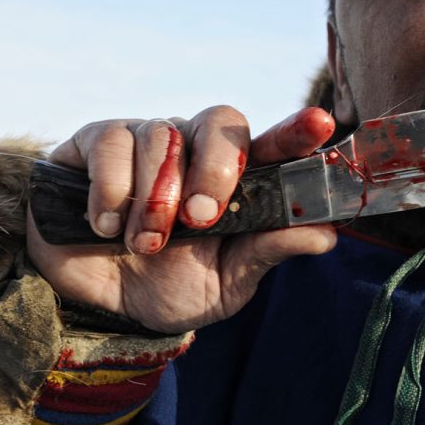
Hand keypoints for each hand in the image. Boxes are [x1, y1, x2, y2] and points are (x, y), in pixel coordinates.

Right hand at [25, 106, 338, 332]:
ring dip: (154, 199)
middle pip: (220, 120)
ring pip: (162, 136)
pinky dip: (111, 190)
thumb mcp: (225, 282)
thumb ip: (267, 252)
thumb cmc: (171, 287)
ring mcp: (147, 139)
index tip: (321, 124)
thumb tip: (326, 235)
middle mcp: (196, 149)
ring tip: (143, 245)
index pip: (274, 143)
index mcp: (236, 180)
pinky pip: (111, 142)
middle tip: (198, 221)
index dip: (297, 131)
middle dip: (214, 170)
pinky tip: (107, 226)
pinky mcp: (98, 141)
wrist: (98, 304)